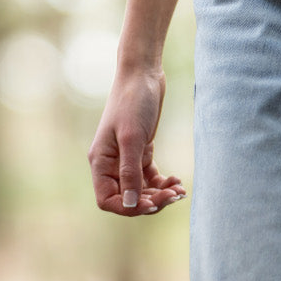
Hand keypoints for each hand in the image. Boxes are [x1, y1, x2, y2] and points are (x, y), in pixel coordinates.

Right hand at [87, 65, 186, 216]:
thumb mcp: (132, 137)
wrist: (143, 72)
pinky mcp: (141, 149)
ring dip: (159, 194)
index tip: (151, 203)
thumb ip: (130, 172)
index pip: (108, 199)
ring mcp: (126, 157)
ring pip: (141, 188)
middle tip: (173, 195)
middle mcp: (111, 163)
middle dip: (150, 200)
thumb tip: (131, 204)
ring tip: (179, 190)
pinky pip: (149, 176)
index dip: (128, 207)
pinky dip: (162, 182)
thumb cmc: (133, 101)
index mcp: (101, 162)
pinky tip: (177, 181)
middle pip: (128, 196)